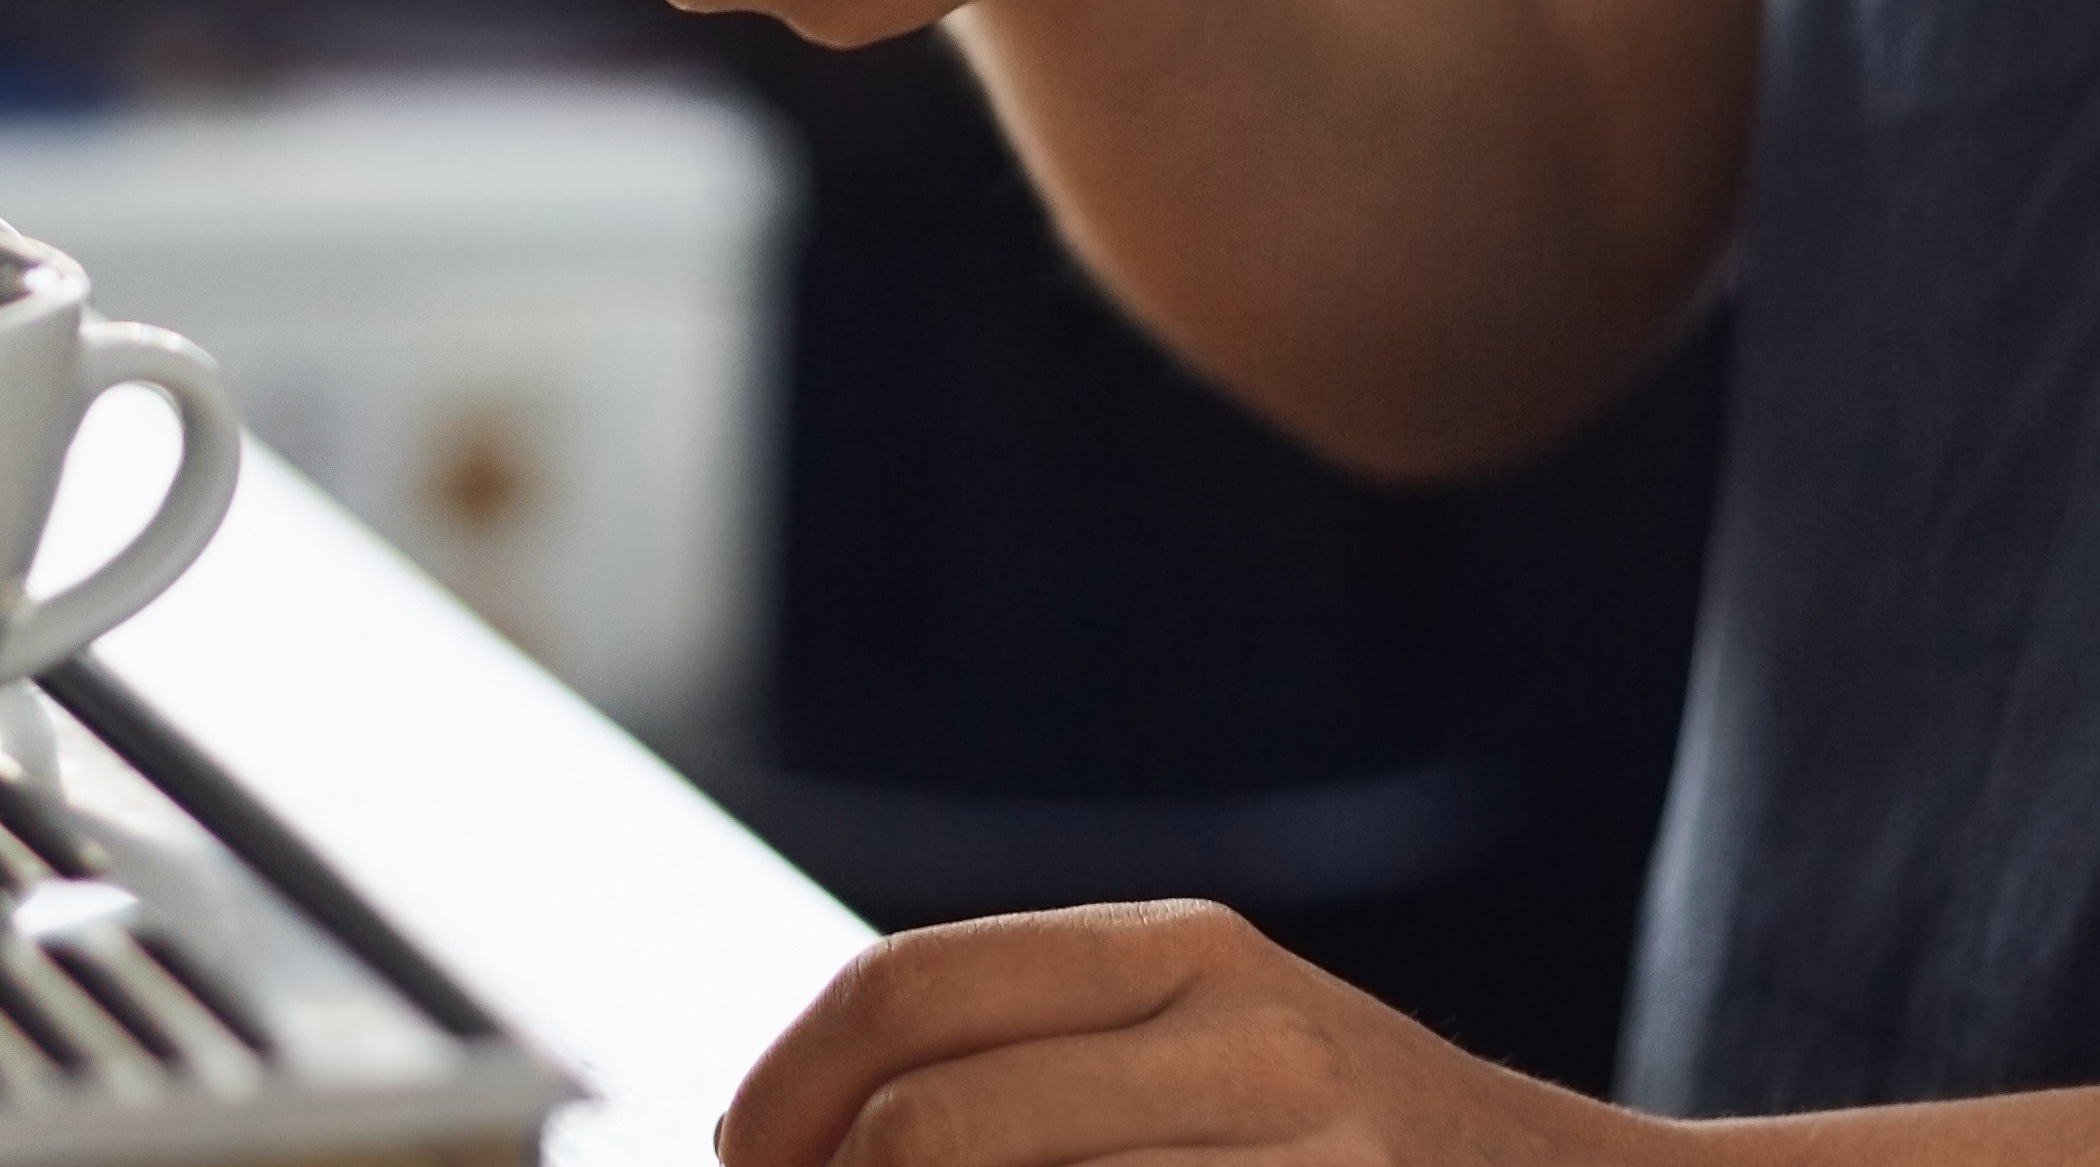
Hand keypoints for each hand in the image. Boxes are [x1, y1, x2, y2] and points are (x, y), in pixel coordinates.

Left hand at [721, 902, 1691, 1166]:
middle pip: (928, 1125)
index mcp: (1189, 953)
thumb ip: (1038, 1054)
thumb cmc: (1357, 1151)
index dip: (786, 1083)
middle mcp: (1245, 1040)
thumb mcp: (1214, 1045)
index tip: (742, 1155)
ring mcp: (1300, 1162)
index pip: (909, 986)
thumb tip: (792, 1133)